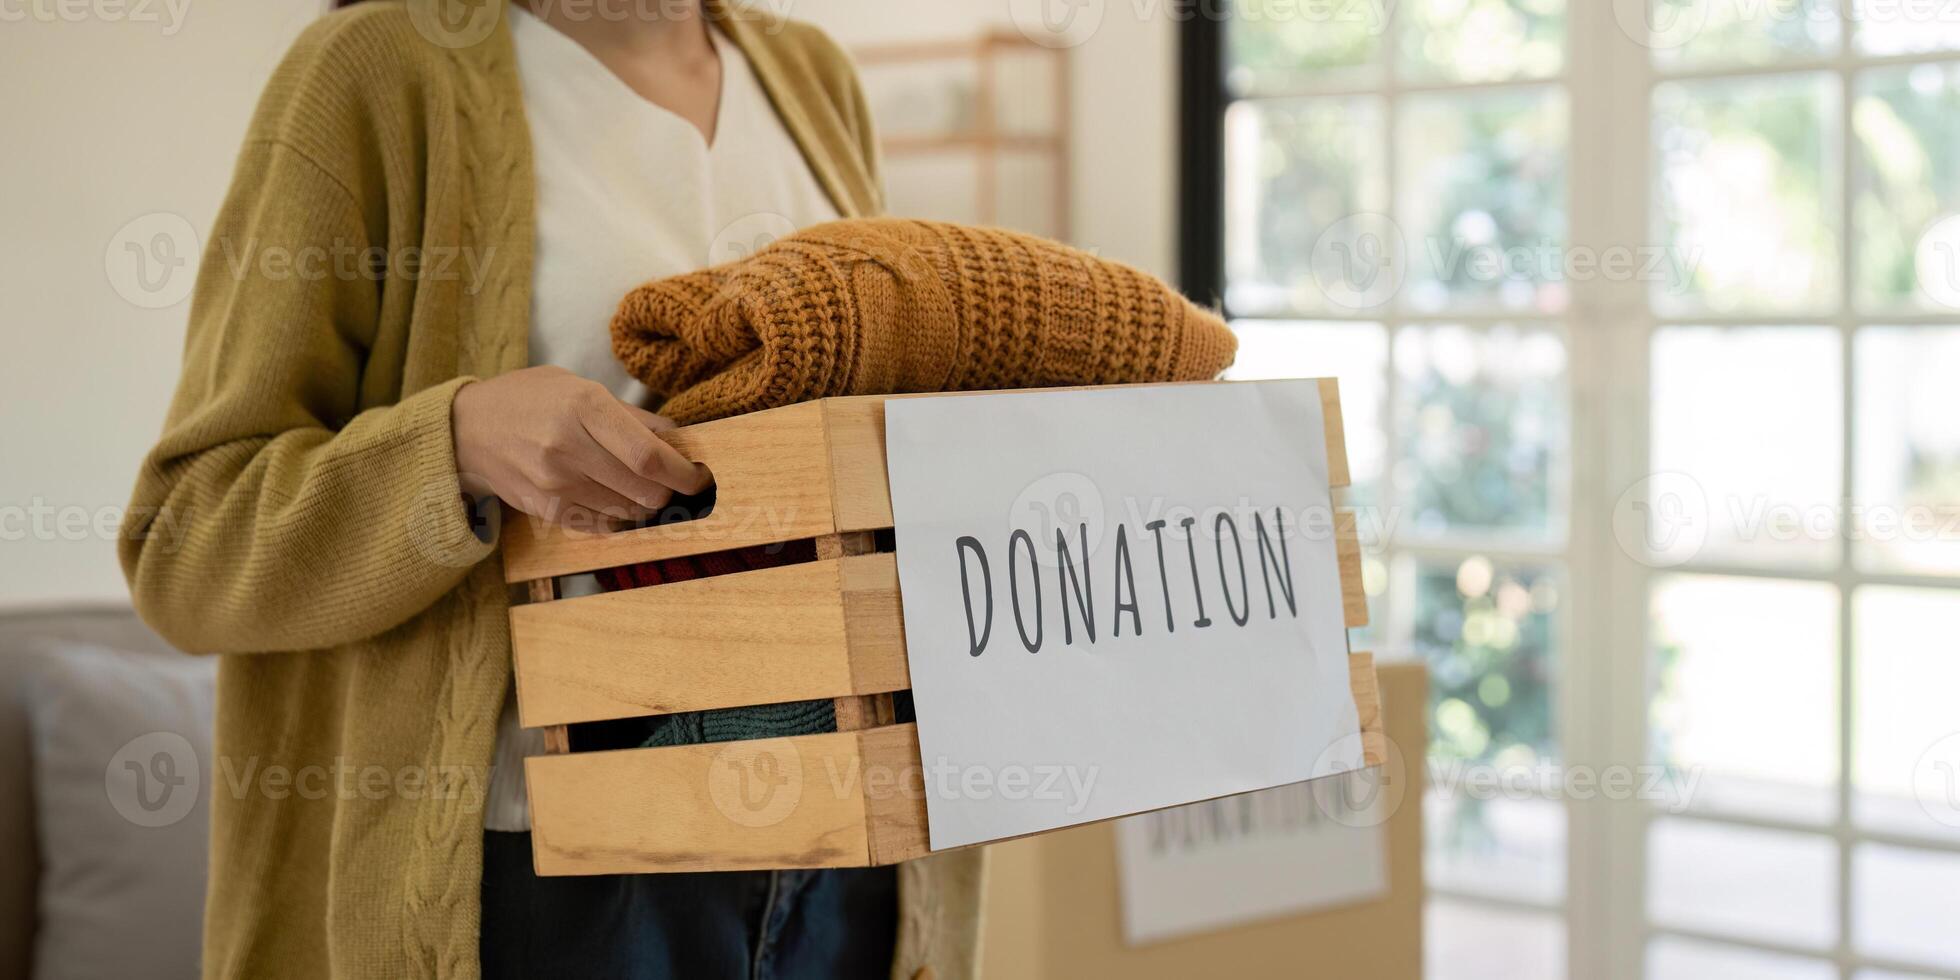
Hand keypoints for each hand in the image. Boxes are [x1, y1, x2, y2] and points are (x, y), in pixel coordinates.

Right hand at [450, 366, 710, 529]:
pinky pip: (601, 523)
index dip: (682, 473)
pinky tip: (616, 499)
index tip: (699, 477)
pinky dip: (619, 515)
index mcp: (583, 407)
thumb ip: (630, 415)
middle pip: (643, 488)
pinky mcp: (546, 510)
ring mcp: (555, 483)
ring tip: (645, 488)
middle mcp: (569, 447)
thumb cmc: (531, 399)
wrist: (468, 429)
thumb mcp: (578, 386)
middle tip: (679, 485)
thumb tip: (677, 438)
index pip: (647, 455)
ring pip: (627, 510)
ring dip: (646, 504)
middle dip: (671, 492)